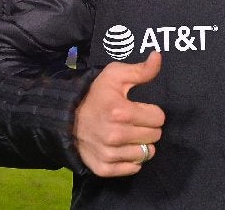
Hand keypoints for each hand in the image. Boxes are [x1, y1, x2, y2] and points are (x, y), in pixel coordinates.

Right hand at [72, 51, 164, 176]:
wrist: (65, 117)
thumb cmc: (94, 94)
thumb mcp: (115, 76)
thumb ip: (141, 70)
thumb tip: (157, 56)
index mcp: (121, 111)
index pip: (158, 118)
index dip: (152, 112)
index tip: (139, 109)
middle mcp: (115, 135)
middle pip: (154, 136)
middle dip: (148, 127)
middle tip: (134, 121)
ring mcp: (109, 153)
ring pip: (146, 153)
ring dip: (141, 144)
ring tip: (129, 134)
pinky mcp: (103, 168)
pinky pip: (133, 168)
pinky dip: (131, 160)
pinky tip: (123, 148)